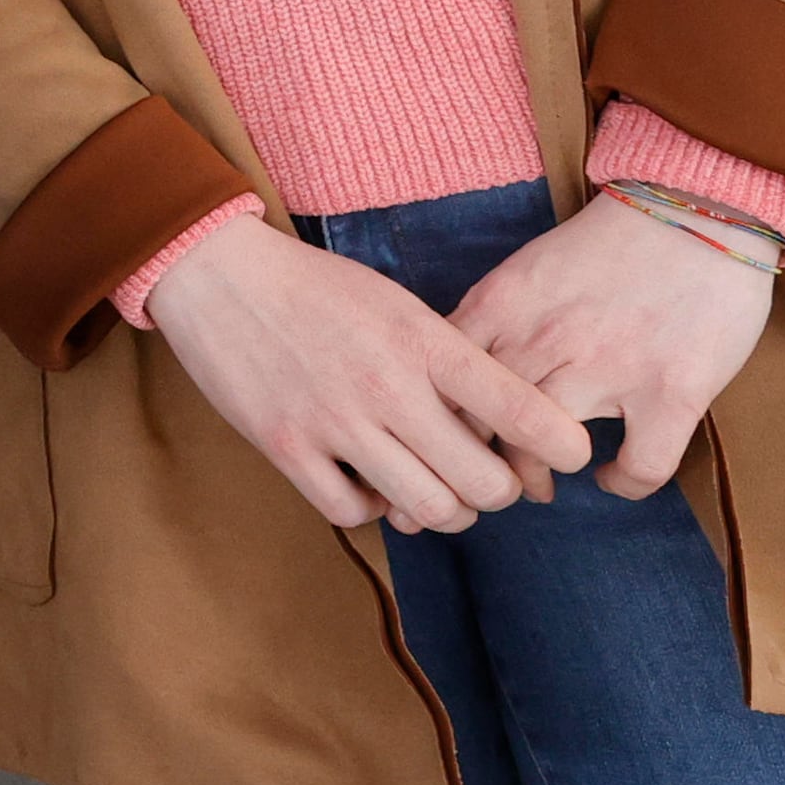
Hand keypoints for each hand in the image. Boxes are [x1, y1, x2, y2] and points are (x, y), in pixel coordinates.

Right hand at [142, 214, 593, 532]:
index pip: (524, 411)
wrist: (216, 272)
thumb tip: (496, 424)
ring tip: (436, 491)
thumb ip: (448, 361)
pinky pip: (352, 513)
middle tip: (489, 478)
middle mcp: (388, 387)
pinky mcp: (284, 446)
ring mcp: (334, 422)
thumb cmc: (317, 286)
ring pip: (428, 508)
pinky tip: (371, 486)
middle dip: (499, 490)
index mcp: (425, 342)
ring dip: (444, 510)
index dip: (564, 445)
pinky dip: (373, 511)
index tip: (568, 453)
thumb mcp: (398, 305)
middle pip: (484, 482)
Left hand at [449, 194, 772, 499]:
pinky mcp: (672, 393)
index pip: (437, 380)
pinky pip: (639, 467)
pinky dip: (624, 482)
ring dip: (537, 477)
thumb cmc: (609, 243)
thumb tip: (448, 369)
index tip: (436, 442)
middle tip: (483, 478)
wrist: (696, 210)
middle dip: (473, 461)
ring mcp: (608, 368)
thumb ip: (490, 319)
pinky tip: (615, 475)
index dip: (430, 422)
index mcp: (500, 306)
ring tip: (542, 480)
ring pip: (544, 450)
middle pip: (480, 424)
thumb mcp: (524, 271)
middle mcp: (544, 339)